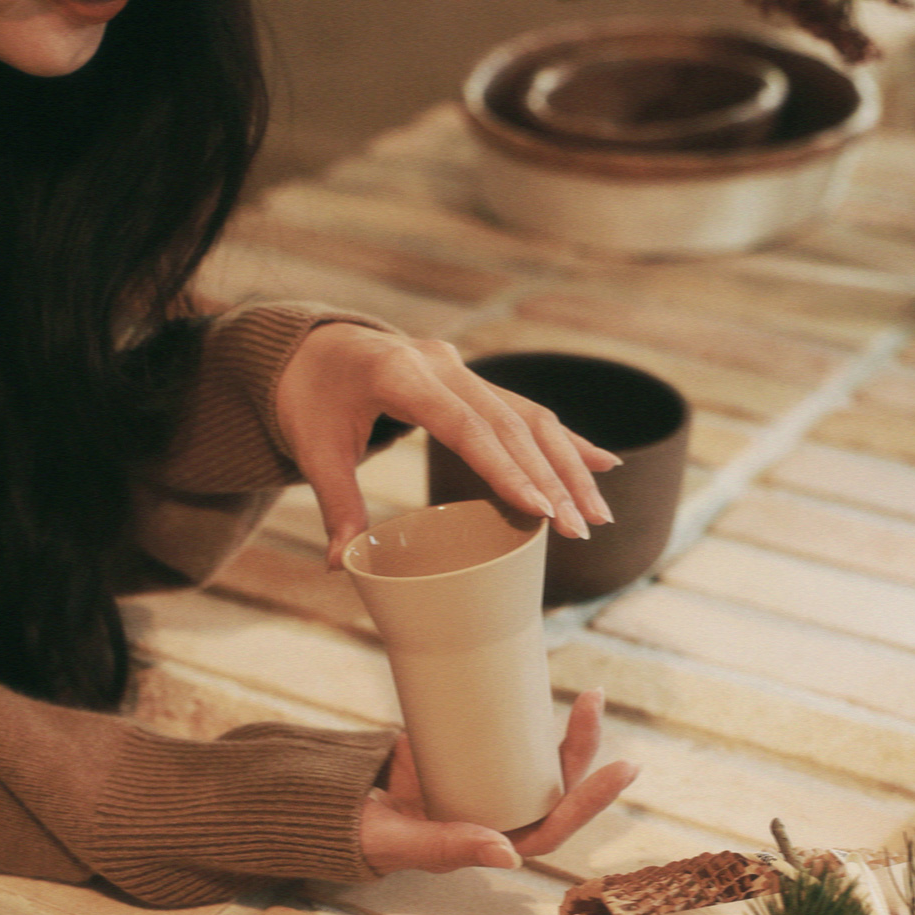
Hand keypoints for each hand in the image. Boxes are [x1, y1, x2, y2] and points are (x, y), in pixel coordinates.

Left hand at [274, 322, 618, 564]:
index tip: (541, 509)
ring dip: (569, 466)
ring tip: (598, 514)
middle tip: (581, 529)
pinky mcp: (474, 379)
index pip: (465, 426)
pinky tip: (604, 465)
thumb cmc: (310, 400)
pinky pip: (527, 411)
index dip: (506, 469)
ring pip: (529, 417)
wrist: (312, 347)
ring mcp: (463, 369)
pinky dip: (565, 441)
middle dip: (551, 480)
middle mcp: (441, 364)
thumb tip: (341, 566)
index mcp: (398, 374)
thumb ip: (336, 506)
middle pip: (510, 425)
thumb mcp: (315, 451)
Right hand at [358, 690, 637, 875]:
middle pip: (556, 789)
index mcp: (491, 844)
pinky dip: (529, 717)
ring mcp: (488, 785)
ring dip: (569, 735)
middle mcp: (498, 816)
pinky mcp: (473, 755)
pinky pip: (511, 739)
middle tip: (595, 705)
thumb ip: (447, 848)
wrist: (334, 801)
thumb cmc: (367, 833)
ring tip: (590, 696)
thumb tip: (510, 857)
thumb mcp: (402, 841)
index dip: (589, 801)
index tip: (620, 767)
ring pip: (541, 763)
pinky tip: (543, 689)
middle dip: (584, 752)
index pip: (553, 827)